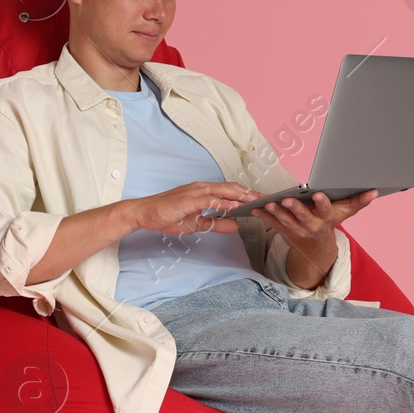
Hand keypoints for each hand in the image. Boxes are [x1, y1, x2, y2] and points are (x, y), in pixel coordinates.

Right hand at [130, 181, 260, 236]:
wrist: (145, 214)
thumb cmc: (168, 216)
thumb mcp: (198, 224)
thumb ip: (217, 223)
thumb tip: (236, 225)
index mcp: (205, 192)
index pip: (231, 191)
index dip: (248, 195)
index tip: (263, 200)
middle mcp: (202, 187)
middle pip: (232, 188)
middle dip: (251, 193)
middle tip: (268, 199)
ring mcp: (195, 191)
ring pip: (223, 190)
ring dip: (241, 194)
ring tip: (256, 200)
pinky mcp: (188, 199)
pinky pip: (209, 198)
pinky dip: (222, 201)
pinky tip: (234, 205)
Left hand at [250, 189, 376, 259]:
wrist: (317, 249)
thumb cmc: (330, 223)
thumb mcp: (346, 213)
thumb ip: (359, 201)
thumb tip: (375, 191)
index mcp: (326, 219)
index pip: (325, 210)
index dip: (321, 203)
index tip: (318, 194)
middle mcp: (312, 226)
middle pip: (303, 217)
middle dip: (295, 209)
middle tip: (287, 199)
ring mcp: (297, 231)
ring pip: (285, 222)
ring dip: (276, 213)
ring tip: (268, 203)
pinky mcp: (284, 232)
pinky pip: (272, 225)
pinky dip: (263, 217)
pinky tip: (255, 209)